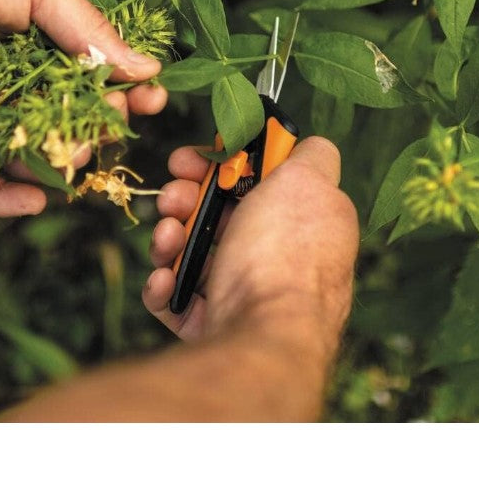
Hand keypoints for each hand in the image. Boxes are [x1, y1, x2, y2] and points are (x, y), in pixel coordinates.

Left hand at [0, 0, 166, 215]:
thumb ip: (89, 32)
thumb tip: (147, 70)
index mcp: (35, 38)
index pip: (90, 78)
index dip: (122, 93)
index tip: (149, 102)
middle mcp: (6, 78)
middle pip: (61, 122)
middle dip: (92, 130)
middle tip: (105, 125)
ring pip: (22, 155)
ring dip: (54, 164)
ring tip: (72, 158)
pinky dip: (1, 197)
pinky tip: (34, 199)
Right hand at [142, 136, 358, 365]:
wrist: (261, 335)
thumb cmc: (285, 254)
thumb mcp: (308, 180)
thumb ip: (312, 153)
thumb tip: (308, 144)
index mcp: (303, 224)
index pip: (258, 183)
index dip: (222, 163)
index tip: (194, 157)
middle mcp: (278, 259)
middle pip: (220, 215)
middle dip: (186, 198)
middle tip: (171, 196)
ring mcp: (246, 296)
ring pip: (194, 253)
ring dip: (169, 238)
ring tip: (167, 240)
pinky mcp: (216, 326)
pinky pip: (179, 296)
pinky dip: (166, 284)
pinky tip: (167, 280)